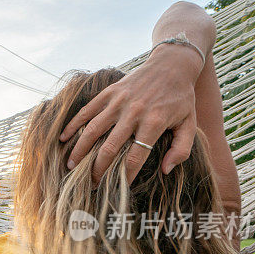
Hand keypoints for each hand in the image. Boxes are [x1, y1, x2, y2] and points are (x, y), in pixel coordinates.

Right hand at [60, 46, 203, 182]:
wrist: (172, 65)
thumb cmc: (181, 98)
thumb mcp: (190, 124)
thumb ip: (181, 149)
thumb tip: (166, 170)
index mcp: (153, 123)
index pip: (134, 157)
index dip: (124, 175)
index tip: (118, 188)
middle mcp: (133, 112)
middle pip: (109, 148)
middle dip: (97, 169)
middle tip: (90, 183)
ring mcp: (118, 101)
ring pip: (93, 130)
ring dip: (80, 150)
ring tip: (71, 165)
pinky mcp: (109, 93)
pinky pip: (87, 110)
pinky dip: (74, 124)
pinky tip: (64, 138)